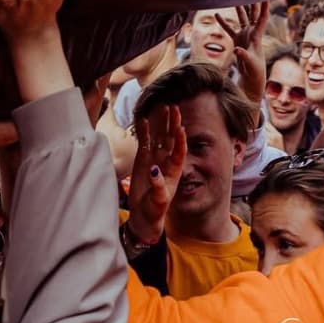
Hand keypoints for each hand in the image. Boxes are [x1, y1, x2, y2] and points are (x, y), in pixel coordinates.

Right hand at [126, 105, 185, 245]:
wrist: (144, 215)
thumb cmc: (155, 210)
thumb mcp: (159, 201)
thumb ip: (158, 186)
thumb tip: (154, 170)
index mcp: (174, 170)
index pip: (180, 151)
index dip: (180, 140)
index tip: (181, 129)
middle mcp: (166, 161)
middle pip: (171, 138)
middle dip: (173, 124)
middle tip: (174, 108)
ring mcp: (154, 158)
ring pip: (158, 136)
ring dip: (160, 123)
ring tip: (162, 107)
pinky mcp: (142, 159)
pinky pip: (144, 141)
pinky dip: (144, 131)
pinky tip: (144, 119)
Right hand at [218, 2, 268, 103]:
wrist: (252, 76)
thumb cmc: (254, 70)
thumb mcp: (250, 63)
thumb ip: (244, 56)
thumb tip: (237, 50)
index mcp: (256, 36)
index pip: (262, 18)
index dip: (264, 8)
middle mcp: (251, 33)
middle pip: (253, 14)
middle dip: (253, 2)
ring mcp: (244, 35)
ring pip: (242, 18)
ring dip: (239, 8)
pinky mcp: (238, 40)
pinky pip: (229, 29)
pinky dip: (223, 22)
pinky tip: (216, 15)